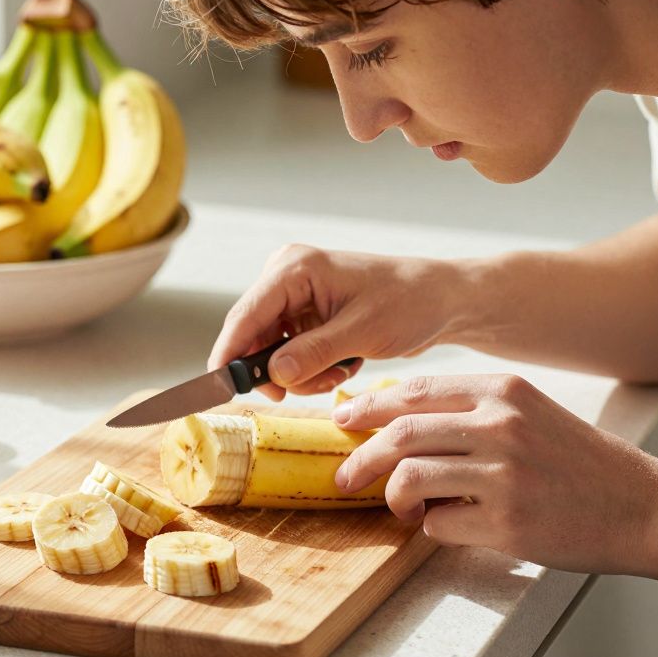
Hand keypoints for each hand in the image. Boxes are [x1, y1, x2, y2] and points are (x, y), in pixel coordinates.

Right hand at [209, 245, 463, 400]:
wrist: (439, 300)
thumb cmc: (408, 303)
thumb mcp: (363, 331)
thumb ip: (315, 352)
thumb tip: (273, 375)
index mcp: (295, 268)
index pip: (245, 316)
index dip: (228, 355)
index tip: (218, 389)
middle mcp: (286, 277)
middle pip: (252, 337)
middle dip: (278, 371)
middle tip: (307, 389)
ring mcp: (293, 298)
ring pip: (270, 352)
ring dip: (300, 374)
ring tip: (339, 373)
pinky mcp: (303, 316)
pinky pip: (288, 354)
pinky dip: (310, 370)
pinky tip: (341, 367)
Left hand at [333, 374, 657, 574]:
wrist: (644, 506)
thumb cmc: (579, 462)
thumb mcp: (529, 413)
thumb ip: (470, 410)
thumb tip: (395, 417)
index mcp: (504, 391)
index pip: (414, 391)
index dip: (368, 407)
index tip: (344, 420)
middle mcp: (502, 427)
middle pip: (400, 434)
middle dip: (360, 456)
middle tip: (344, 474)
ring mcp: (504, 476)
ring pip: (409, 478)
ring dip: (391, 496)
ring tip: (398, 505)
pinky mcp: (507, 524)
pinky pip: (438, 524)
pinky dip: (431, 526)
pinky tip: (448, 523)